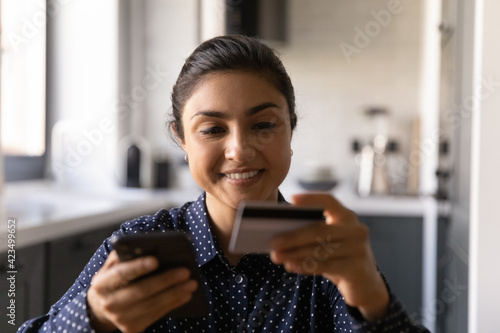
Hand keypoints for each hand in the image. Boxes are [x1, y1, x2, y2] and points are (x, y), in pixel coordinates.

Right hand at [87, 251, 197, 332]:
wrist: (101, 309)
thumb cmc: (114, 280)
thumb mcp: (111, 266)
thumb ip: (124, 255)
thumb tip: (144, 245)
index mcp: (102, 283)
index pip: (121, 274)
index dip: (138, 267)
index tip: (156, 260)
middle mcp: (109, 303)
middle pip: (141, 291)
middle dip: (165, 281)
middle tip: (186, 271)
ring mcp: (120, 318)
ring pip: (152, 305)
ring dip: (175, 294)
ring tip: (192, 283)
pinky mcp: (132, 328)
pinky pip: (156, 315)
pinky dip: (173, 304)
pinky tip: (186, 295)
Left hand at [269, 193, 389, 321]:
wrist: (366, 284)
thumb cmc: (340, 257)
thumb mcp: (331, 241)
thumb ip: (314, 233)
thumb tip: (281, 232)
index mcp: (347, 216)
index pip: (329, 201)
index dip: (311, 199)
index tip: (292, 199)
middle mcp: (356, 230)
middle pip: (319, 230)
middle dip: (293, 236)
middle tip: (273, 241)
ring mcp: (358, 249)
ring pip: (320, 250)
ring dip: (295, 253)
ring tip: (277, 256)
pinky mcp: (356, 268)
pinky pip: (325, 266)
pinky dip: (305, 266)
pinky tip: (291, 266)